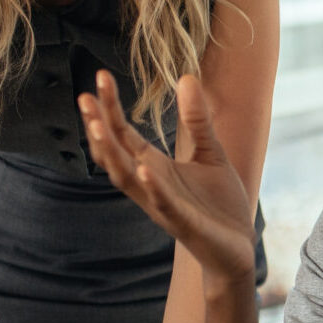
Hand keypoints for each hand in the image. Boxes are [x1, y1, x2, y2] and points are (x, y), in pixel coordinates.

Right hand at [80, 70, 255, 287]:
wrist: (238, 246)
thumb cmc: (219, 203)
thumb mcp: (210, 152)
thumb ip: (196, 119)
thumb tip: (186, 77)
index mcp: (154, 166)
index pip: (123, 134)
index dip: (110, 107)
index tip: (100, 76)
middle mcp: (150, 185)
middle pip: (115, 153)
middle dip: (99, 127)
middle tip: (85, 97)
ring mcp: (163, 205)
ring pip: (127, 179)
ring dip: (111, 154)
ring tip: (98, 127)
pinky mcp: (183, 223)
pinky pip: (162, 204)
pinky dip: (152, 187)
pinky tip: (143, 168)